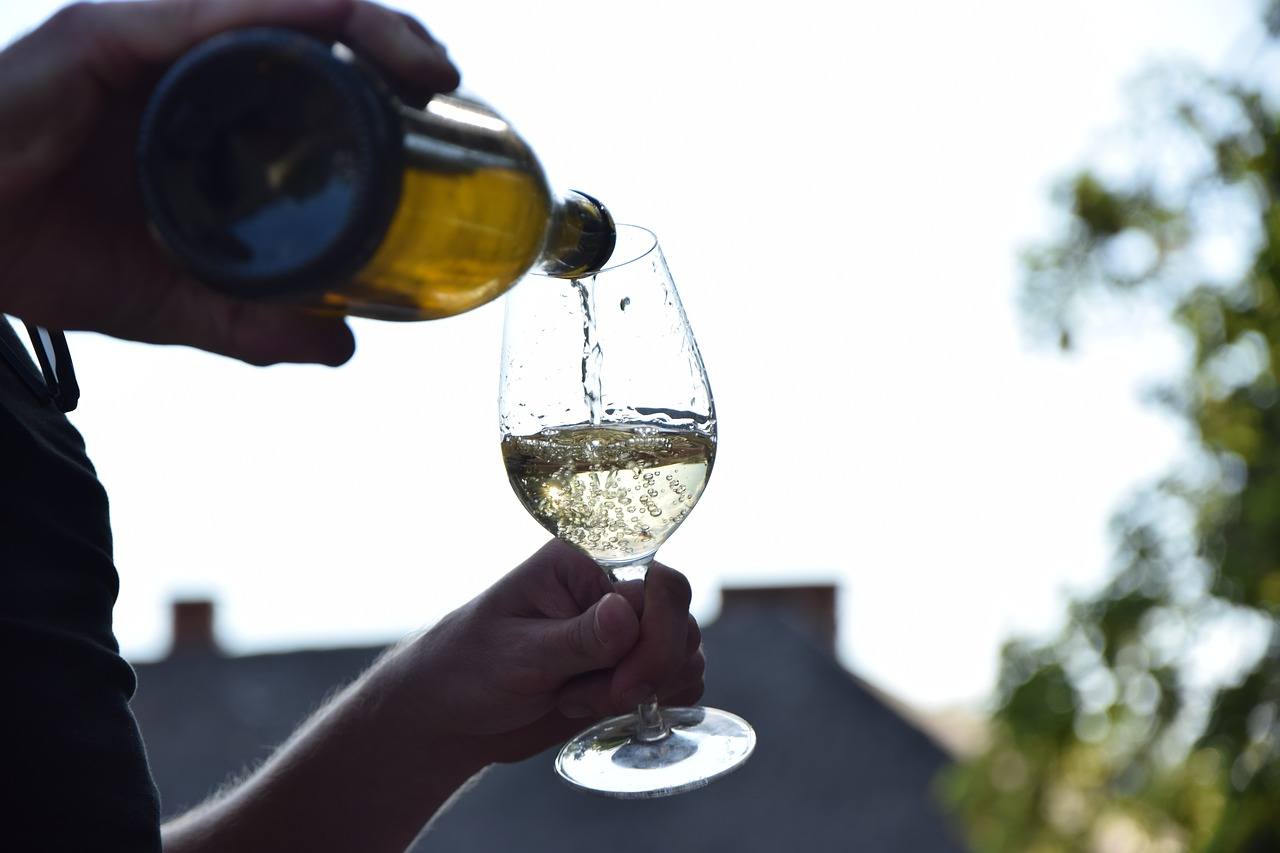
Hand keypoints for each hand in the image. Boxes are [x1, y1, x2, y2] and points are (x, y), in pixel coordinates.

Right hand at [0, 0, 458, 365]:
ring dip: (358, 23)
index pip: (310, 74)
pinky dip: (278, 12)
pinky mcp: (104, 39)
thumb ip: (250, 319)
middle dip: (387, 42)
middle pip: (307, 31)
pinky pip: (206, 14)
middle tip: (444, 82)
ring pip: (272, 10)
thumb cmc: (38, 251)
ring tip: (421, 63)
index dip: (381, 78)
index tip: (442, 108)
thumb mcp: (170, 297)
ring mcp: (146, 43)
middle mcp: (182, 64)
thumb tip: (338, 344)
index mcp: (203, 111)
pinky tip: (337, 19)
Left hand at [395, 539, 705, 765]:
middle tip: (595, 699)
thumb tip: (627, 612)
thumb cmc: (467, 670)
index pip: (660, 587)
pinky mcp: (627, 667)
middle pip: (682, 622)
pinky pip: (677, 680)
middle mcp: (610, 588)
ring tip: (577, 700)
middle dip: (650, 671)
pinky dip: (653, 703)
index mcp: (583, 562)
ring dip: (645, 691)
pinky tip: (596, 709)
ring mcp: (624, 630)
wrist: (449, 716)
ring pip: (686, 654)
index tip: (620, 685)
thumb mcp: (517, 655)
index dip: (654, 640)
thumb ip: (577, 638)